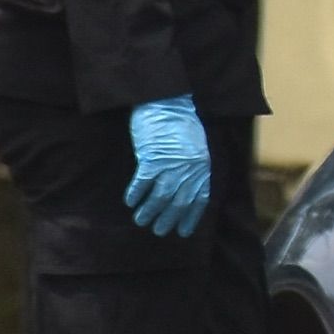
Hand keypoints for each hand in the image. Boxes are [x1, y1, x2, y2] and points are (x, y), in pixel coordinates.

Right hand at [124, 96, 211, 236]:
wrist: (166, 101)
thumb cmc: (180, 121)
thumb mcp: (196, 145)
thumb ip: (194, 166)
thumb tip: (185, 187)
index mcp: (202, 166)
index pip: (199, 199)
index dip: (191, 217)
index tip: (183, 232)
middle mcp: (188, 169)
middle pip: (179, 202)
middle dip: (168, 219)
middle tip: (159, 231)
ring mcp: (170, 164)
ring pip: (160, 197)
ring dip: (149, 212)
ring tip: (141, 222)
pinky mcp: (151, 158)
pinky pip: (142, 183)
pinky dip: (136, 194)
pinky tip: (130, 203)